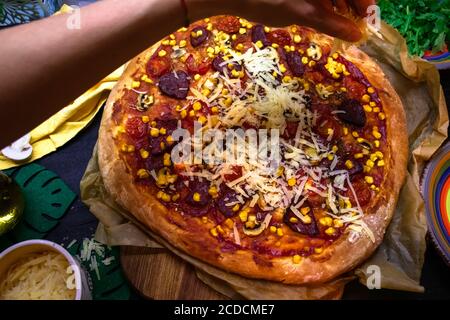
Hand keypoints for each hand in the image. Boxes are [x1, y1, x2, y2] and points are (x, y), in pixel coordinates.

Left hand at [185, 0, 375, 41]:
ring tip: (341, 24)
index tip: (369, 19)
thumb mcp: (301, 14)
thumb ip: (331, 23)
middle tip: (355, 26)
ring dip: (339, 5)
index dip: (364, 2)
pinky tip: (325, 16)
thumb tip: (356, 35)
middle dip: (352, 5)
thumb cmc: (266, 1)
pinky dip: (325, 3)